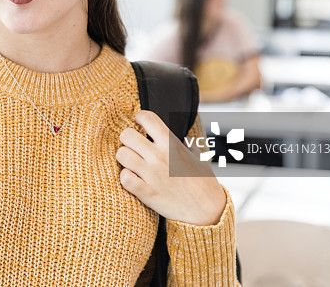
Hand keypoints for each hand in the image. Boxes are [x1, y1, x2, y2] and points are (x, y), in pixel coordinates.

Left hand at [116, 111, 225, 225]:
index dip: (139, 118)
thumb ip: (187, 145)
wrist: (207, 211)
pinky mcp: (146, 192)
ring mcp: (152, 174)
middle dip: (127, 139)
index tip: (139, 123)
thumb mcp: (198, 158)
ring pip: (121, 154)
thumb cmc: (203, 183)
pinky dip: (125, 177)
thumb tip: (183, 139)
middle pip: (127, 135)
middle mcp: (160, 156)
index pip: (147, 118)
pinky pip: (124, 178)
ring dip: (124, 158)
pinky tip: (132, 178)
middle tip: (133, 146)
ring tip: (132, 162)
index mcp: (171, 144)